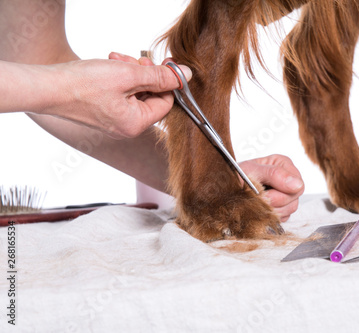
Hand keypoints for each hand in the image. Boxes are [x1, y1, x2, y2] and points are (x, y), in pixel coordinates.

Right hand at [43, 53, 190, 138]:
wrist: (47, 88)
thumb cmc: (83, 85)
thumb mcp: (128, 75)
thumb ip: (160, 76)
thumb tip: (185, 75)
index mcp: (136, 124)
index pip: (166, 102)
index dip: (165, 81)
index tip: (160, 64)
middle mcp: (127, 127)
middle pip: (151, 97)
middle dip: (145, 74)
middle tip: (135, 60)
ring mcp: (115, 120)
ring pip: (136, 92)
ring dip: (131, 72)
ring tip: (117, 59)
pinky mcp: (104, 112)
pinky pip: (122, 94)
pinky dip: (120, 77)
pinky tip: (109, 65)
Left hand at [239, 154, 303, 221]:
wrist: (224, 188)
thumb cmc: (235, 175)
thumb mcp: (251, 170)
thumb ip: (274, 174)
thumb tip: (297, 184)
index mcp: (283, 164)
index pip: (297, 184)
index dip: (282, 192)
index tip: (264, 193)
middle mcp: (287, 179)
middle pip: (294, 199)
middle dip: (273, 201)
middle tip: (257, 198)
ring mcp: (285, 195)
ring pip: (289, 210)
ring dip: (270, 209)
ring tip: (255, 201)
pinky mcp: (280, 208)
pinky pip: (282, 218)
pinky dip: (269, 215)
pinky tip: (258, 207)